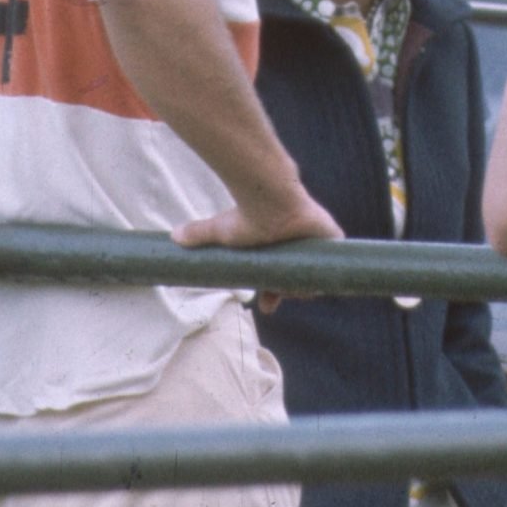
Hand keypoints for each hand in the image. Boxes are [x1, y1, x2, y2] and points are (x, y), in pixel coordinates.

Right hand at [173, 194, 343, 312]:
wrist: (270, 200)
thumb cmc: (247, 216)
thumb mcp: (220, 232)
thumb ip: (198, 234)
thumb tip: (172, 237)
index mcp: (274, 251)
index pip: (277, 280)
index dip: (273, 296)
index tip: (264, 306)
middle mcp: (294, 248)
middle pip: (295, 283)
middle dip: (286, 295)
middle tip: (275, 298)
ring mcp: (314, 244)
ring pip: (313, 279)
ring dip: (302, 290)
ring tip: (287, 287)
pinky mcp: (330, 237)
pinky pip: (333, 266)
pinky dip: (324, 276)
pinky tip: (311, 282)